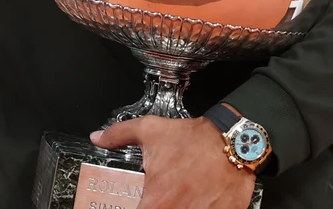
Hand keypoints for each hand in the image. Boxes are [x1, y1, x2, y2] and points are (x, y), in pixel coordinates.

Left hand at [91, 116, 254, 208]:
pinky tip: (196, 199)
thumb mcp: (150, 130)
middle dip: (158, 206)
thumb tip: (98, 138)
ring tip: (180, 197)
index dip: (131, 208)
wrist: (234, 143)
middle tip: (162, 197)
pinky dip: (198, 208)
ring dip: (178, 207)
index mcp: (157, 202)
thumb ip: (118, 135)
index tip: (136, 202)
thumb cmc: (194, 141)